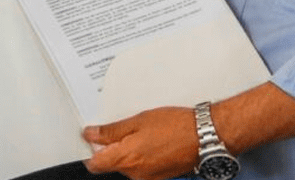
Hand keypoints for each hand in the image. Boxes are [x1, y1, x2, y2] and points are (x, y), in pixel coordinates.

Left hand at [83, 107, 197, 179]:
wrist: (204, 136)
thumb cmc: (176, 126)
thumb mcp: (138, 120)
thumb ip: (112, 131)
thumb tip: (91, 135)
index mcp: (126, 159)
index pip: (94, 164)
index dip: (90, 149)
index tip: (92, 136)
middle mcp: (135, 173)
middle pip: (111, 163)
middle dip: (112, 146)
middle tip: (122, 125)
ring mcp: (148, 177)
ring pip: (128, 164)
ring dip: (129, 149)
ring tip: (142, 129)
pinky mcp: (159, 176)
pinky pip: (142, 166)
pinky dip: (142, 154)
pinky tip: (153, 138)